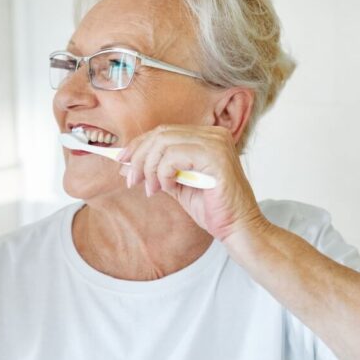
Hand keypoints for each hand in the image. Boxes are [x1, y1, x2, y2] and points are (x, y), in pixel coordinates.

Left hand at [118, 125, 267, 241]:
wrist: (237, 228)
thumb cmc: (211, 207)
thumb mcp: (177, 184)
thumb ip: (156, 170)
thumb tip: (125, 164)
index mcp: (206, 137)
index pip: (163, 131)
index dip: (139, 144)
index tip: (122, 161)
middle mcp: (213, 134)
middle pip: (161, 134)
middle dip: (139, 157)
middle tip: (132, 180)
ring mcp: (216, 143)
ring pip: (164, 143)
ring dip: (149, 168)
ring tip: (151, 189)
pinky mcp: (215, 157)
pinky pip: (173, 157)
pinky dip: (163, 173)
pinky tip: (168, 188)